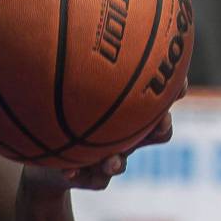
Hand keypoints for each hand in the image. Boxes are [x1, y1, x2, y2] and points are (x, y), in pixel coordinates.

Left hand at [27, 79, 187, 191]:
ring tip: (108, 162)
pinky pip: (96, 182)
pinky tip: (68, 173)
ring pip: (124, 162)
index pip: (157, 98)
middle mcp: (124, 133)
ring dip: (117, 162)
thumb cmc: (57, 112)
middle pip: (158, 132)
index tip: (177, 86)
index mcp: (122, 110)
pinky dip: (81, 176)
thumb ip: (79, 67)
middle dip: (160, 128)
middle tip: (160, 122)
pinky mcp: (93, 178)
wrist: (43, 155)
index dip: (173, 91)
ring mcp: (111, 156)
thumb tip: (87, 39)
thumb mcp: (66, 87)